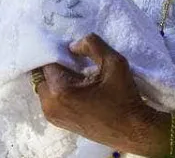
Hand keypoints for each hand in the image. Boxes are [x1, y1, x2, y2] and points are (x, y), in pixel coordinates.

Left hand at [33, 33, 170, 155]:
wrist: (132, 130)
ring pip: (45, 86)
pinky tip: (80, 88)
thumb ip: (92, 45)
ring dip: (58, 78)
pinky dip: (60, 90)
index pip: (47, 61)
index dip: (59, 52)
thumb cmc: (124, 98)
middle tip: (77, 62)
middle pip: (42, 74)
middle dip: (56, 65)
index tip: (74, 51)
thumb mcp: (114, 62)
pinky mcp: (58, 122)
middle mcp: (50, 106)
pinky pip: (51, 98)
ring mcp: (53, 116)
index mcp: (60, 91)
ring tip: (81, 76)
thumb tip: (72, 46)